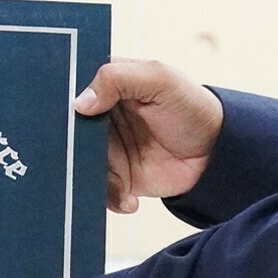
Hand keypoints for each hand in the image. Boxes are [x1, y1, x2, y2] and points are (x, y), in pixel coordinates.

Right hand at [73, 58, 223, 210]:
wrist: (218, 153)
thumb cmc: (192, 107)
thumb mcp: (159, 79)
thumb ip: (117, 79)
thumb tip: (80, 103)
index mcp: (108, 84)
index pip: (72, 86)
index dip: (62, 96)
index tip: (59, 111)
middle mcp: (102, 116)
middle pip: (69, 127)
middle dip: (67, 142)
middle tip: (78, 152)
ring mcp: (108, 148)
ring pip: (78, 161)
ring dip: (87, 175)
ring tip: (112, 182)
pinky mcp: (118, 177)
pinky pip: (99, 189)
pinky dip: (109, 197)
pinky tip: (129, 199)